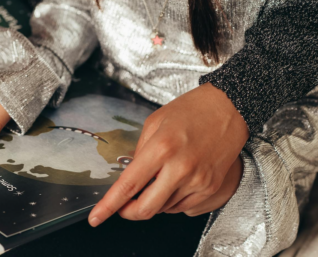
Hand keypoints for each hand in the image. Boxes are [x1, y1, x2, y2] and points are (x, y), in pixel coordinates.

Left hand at [88, 83, 248, 226]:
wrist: (228, 108)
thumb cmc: (191, 110)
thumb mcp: (154, 122)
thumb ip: (139, 151)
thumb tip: (130, 175)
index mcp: (161, 148)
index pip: (128, 185)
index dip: (109, 205)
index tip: (96, 217)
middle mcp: (180, 168)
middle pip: (146, 208)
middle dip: (129, 212)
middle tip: (123, 206)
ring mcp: (198, 181)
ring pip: (164, 209)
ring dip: (153, 201)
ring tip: (159, 178)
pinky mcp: (211, 188)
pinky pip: (183, 207)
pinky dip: (171, 201)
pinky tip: (174, 182)